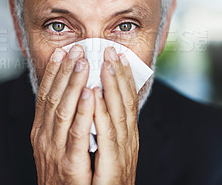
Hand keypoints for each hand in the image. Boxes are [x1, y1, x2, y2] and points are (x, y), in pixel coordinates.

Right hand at [30, 45, 93, 184]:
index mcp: (40, 131)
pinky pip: (77, 133)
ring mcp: (55, 150)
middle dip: (64, 72)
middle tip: (75, 49)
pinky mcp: (70, 162)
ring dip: (73, 84)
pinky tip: (92, 93)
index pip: (44, 96)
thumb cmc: (63, 174)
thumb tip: (71, 98)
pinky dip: (84, 111)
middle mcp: (44, 137)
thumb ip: (61, 123)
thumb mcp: (55, 145)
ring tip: (83, 62)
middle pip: (53, 97)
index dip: (52, 73)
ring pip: (63, 109)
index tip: (61, 53)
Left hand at [92, 47, 139, 184]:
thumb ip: (106, 126)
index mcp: (127, 135)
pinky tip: (93, 95)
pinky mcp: (113, 165)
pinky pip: (105, 135)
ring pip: (118, 113)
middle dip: (118, 74)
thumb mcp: (110, 148)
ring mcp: (122, 152)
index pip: (127, 100)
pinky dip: (100, 113)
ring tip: (105, 63)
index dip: (124, 77)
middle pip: (125, 101)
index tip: (118, 55)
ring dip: (112, 86)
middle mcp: (128, 140)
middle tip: (111, 50)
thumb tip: (99, 101)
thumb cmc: (104, 179)